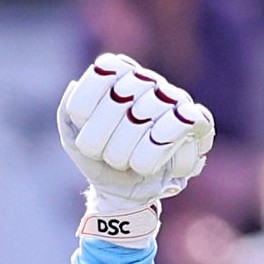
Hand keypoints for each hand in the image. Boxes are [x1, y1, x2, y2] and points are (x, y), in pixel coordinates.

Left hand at [57, 53, 214, 243]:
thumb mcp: (73, 137)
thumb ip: (66, 111)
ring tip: (126, 164)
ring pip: (144, 117)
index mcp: (118, 73)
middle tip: (106, 158)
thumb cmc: (100, 159)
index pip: (103, 72)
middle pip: (119, 100)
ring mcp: (173, 97)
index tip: (87, 137)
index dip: (87, 110)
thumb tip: (74, 85)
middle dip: (102, 141)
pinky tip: (145, 165)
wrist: (127, 191)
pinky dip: (154, 152)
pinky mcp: (196, 120)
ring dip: (124, 153)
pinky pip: (179, 126)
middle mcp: (146, 79)